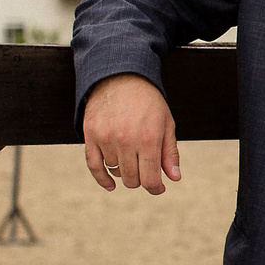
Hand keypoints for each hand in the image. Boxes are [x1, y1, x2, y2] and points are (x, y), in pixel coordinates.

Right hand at [82, 73, 179, 193]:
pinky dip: (102, 179)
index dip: (156, 188)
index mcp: (148, 139)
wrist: (120, 76)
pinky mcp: (90, 136)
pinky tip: (110, 185)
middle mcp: (126, 141)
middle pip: (132, 179)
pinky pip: (93, 166)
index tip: (158, 188)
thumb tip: (174, 178)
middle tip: (146, 170)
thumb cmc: (148, 101)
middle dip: (141, 180)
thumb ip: (170, 152)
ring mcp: (106, 139)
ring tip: (132, 157)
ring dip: (125, 171)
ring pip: (116, 172)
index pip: (150, 179)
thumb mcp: (166, 123)